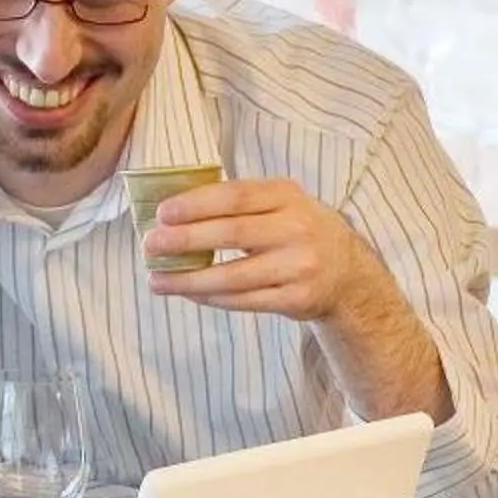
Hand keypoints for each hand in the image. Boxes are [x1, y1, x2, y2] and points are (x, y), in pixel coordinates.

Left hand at [142, 176, 382, 320]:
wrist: (347, 272)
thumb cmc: (297, 230)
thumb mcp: (280, 203)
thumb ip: (240, 202)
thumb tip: (174, 211)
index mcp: (287, 196)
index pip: (236, 197)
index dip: (196, 204)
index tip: (162, 212)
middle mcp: (297, 229)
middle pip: (232, 234)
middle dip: (185, 240)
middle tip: (150, 244)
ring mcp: (299, 266)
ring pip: (234, 276)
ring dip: (189, 279)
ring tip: (157, 279)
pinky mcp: (296, 299)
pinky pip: (244, 301)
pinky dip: (211, 298)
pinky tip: (188, 292)